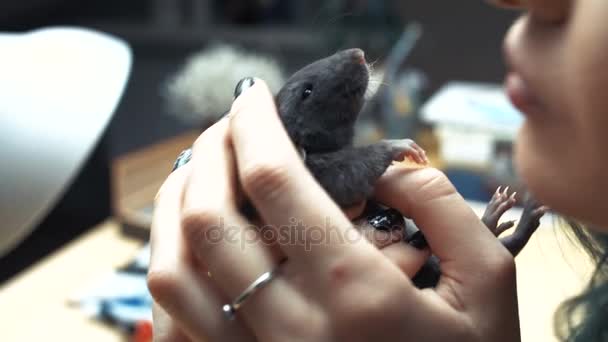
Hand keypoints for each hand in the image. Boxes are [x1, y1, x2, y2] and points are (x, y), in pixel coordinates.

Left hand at [148, 80, 518, 341]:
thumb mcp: (489, 281)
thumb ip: (442, 207)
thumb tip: (385, 166)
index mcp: (355, 293)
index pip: (276, 183)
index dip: (254, 124)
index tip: (253, 95)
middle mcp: (292, 327)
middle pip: (208, 220)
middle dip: (208, 152)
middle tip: (229, 125)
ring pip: (173, 272)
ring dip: (172, 205)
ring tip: (196, 170)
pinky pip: (176, 320)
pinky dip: (172, 263)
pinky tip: (188, 237)